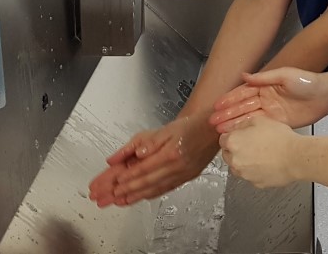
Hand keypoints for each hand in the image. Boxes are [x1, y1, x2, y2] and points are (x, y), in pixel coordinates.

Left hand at [86, 113, 218, 206]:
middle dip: (128, 190)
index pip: (144, 168)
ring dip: (138, 196)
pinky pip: (167, 189)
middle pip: (149, 182)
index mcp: (171, 153)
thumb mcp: (166, 129)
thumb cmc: (190, 126)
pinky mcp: (187, 178)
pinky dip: (152, 194)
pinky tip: (143, 197)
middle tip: (113, 196)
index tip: (115, 182)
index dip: (128, 177)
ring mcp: (184, 174)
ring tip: (123, 201)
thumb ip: (146, 142)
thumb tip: (135, 153)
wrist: (213, 130)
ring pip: (157, 188)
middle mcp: (178, 167)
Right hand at [209, 69, 327, 132]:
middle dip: (227, 114)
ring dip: (233, 124)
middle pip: (242, 107)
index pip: (243, 93)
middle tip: (213, 121)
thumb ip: (264, 77)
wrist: (325, 96)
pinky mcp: (277, 123)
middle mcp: (265, 99)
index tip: (217, 105)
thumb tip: (244, 75)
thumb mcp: (285, 75)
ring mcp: (270, 112)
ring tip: (219, 130)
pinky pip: (258, 127)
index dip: (229, 99)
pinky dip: (247, 131)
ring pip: (248, 118)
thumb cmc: (307, 82)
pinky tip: (237, 134)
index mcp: (265, 86)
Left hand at [219, 114, 300, 188]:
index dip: (232, 136)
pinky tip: (266, 163)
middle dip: (236, 149)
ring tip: (260, 154)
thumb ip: (243, 124)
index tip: (239, 136)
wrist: (295, 157)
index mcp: (233, 143)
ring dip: (244, 161)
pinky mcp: (255, 183)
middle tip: (250, 144)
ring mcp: (244, 174)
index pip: (222, 140)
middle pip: (228, 155)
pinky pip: (251, 176)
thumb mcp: (259, 120)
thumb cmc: (280, 139)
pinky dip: (256, 171)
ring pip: (238, 167)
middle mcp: (235, 160)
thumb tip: (238, 128)